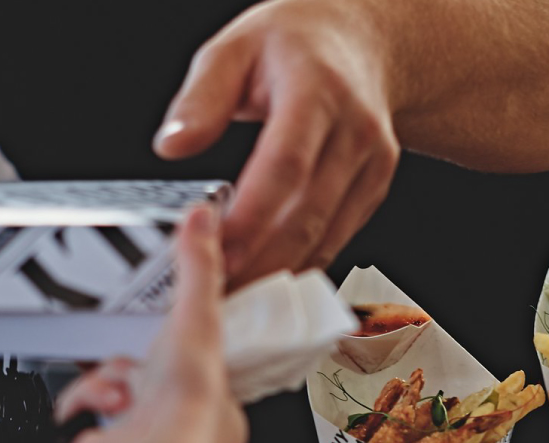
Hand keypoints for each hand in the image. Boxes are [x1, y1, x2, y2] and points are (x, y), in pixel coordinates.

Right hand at [54, 204, 247, 442]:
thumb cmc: (184, 416)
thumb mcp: (198, 320)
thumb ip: (198, 267)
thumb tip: (204, 217)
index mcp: (218, 411)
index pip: (200, 364)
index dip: (178, 343)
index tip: (167, 331)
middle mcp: (183, 434)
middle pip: (148, 374)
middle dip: (131, 362)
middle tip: (138, 365)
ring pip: (113, 390)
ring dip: (106, 382)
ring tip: (119, 393)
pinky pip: (84, 413)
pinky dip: (83, 405)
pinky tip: (95, 413)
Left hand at [155, 0, 401, 286]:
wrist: (363, 43)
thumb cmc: (296, 43)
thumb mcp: (236, 46)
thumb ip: (202, 97)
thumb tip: (173, 144)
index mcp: (317, 91)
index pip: (286, 166)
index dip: (251, 216)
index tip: (214, 247)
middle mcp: (354, 130)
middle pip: (308, 213)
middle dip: (260, 260)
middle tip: (216, 290)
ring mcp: (372, 163)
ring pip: (326, 235)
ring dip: (278, 271)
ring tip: (234, 292)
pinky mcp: (375, 188)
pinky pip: (338, 236)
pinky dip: (301, 261)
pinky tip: (267, 274)